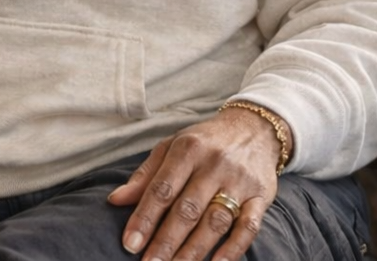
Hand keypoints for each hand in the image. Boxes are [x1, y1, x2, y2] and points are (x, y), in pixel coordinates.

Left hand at [107, 106, 285, 260]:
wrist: (254, 127)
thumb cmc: (204, 141)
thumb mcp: (172, 146)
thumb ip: (146, 175)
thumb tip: (116, 200)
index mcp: (187, 148)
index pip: (162, 188)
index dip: (145, 218)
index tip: (130, 244)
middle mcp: (214, 163)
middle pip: (187, 208)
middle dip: (166, 241)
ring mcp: (239, 180)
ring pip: (214, 221)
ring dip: (194, 250)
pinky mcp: (260, 196)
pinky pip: (249, 226)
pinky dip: (233, 249)